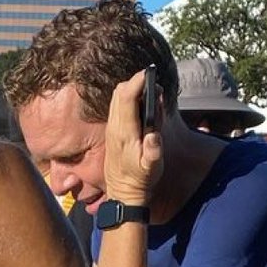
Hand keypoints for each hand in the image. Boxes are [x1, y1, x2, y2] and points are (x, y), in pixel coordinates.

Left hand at [103, 69, 162, 205]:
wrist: (123, 193)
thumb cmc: (140, 180)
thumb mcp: (151, 169)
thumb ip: (153, 151)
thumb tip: (154, 134)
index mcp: (124, 133)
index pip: (127, 98)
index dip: (138, 81)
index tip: (150, 72)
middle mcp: (115, 127)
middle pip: (120, 92)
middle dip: (136, 81)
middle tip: (153, 82)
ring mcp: (112, 128)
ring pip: (118, 97)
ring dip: (133, 88)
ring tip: (151, 92)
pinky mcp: (113, 130)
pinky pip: (118, 105)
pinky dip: (130, 98)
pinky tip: (143, 104)